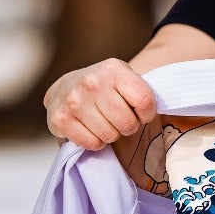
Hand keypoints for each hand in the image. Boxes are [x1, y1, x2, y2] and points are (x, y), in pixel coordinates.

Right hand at [44, 58, 158, 149]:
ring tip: (104, 122)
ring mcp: (74, 100)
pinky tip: (90, 129)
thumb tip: (153, 114)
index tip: (141, 113)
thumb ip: (140, 92)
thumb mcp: (124, 78)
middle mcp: (92, 82)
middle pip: (127, 123)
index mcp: (113, 69)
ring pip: (109, 135)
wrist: (65, 87)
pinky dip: (95, 142)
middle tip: (119, 120)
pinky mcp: (60, 118)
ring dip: (111, 134)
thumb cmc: (103, 87)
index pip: (144, 102)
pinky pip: (92, 144)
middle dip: (128, 127)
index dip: (147, 114)